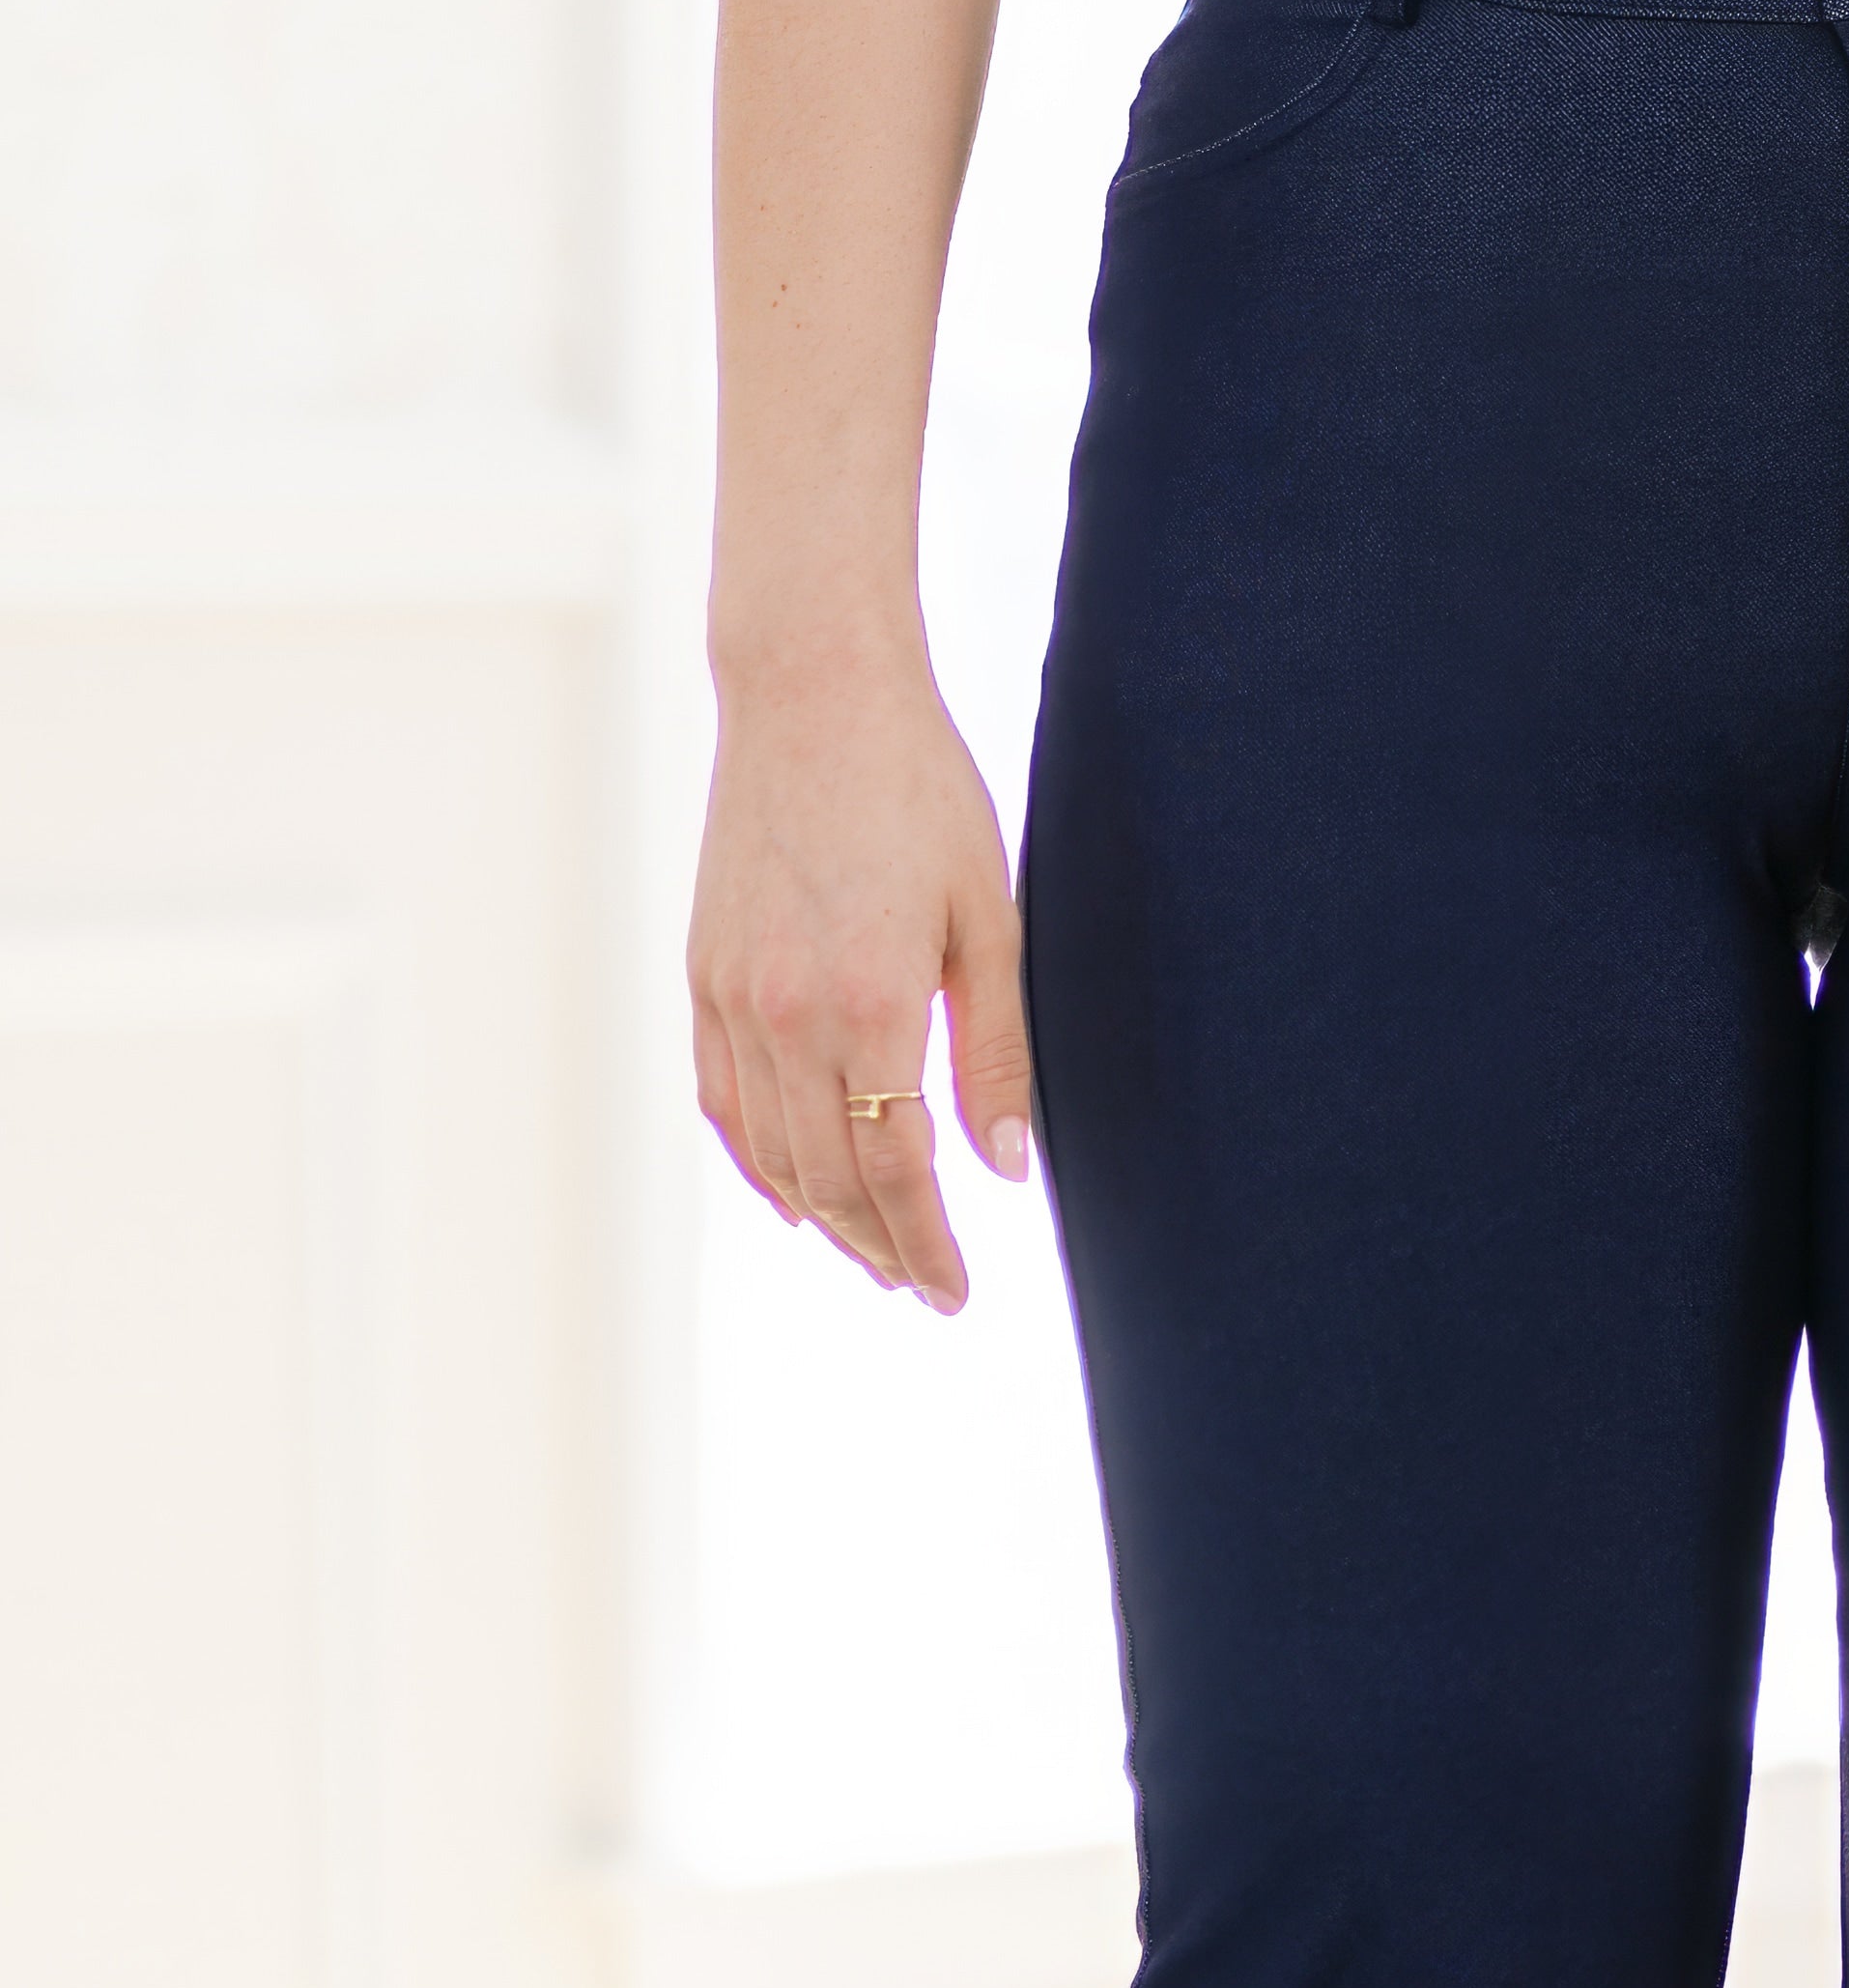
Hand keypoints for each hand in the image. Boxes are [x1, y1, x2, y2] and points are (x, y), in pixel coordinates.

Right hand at [686, 639, 1032, 1310]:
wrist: (812, 695)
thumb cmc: (922, 793)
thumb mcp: (989, 919)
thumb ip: (993, 1051)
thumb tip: (1006, 1170)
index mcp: (872, 1002)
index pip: (899, 1170)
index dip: (929, 1244)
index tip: (957, 1292)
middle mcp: (789, 1013)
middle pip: (833, 1179)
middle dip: (883, 1248)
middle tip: (924, 1289)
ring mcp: (733, 996)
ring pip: (772, 1153)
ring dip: (825, 1219)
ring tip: (873, 1256)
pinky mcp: (704, 974)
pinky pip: (723, 1100)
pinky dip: (756, 1163)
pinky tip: (792, 1200)